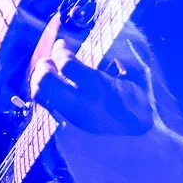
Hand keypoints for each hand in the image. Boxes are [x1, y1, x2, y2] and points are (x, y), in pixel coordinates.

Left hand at [31, 39, 152, 135]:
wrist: (139, 149)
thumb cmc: (140, 108)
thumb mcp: (140, 77)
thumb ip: (125, 51)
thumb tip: (112, 33)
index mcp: (102, 91)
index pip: (68, 65)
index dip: (61, 51)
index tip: (63, 45)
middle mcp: (82, 108)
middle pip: (44, 84)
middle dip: (42, 67)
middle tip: (48, 61)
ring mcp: (71, 123)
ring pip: (41, 98)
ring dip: (42, 82)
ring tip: (51, 74)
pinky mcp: (65, 134)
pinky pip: (47, 110)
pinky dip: (49, 97)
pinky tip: (60, 93)